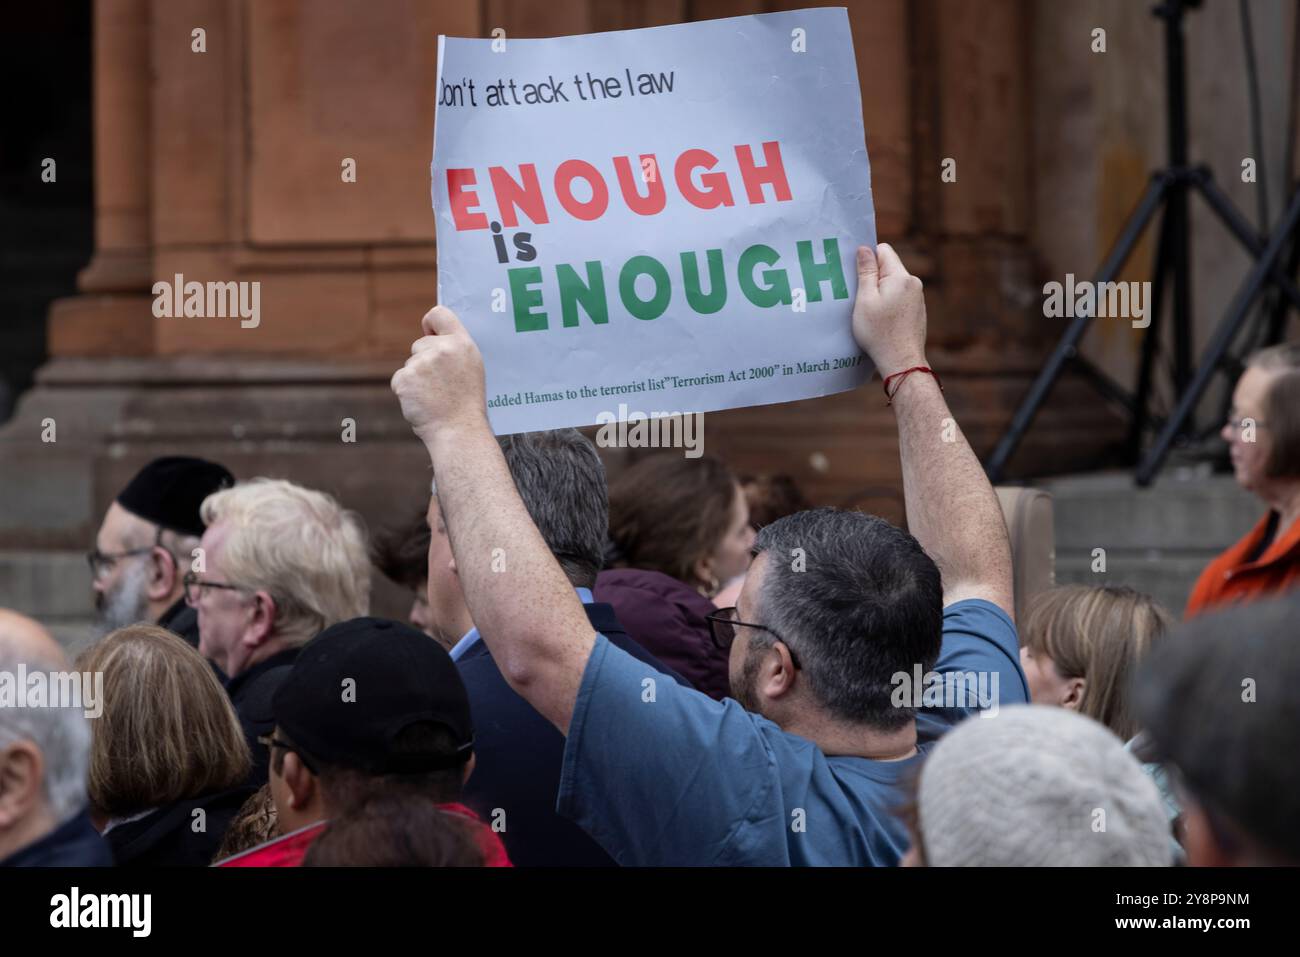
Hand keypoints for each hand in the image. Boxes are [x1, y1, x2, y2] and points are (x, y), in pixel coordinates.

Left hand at [391, 305, 487, 445]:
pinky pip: (400, 379)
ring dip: (416, 378)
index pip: (439, 314)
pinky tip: (423, 402)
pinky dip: (407, 391)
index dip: (430, 323)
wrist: (459, 431)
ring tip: (435, 396)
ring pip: (410, 364)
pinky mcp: (404, 378)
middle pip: (420, 344)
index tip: (430, 333)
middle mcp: (442, 349)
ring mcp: (421, 363)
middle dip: (424, 361)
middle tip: (441, 384)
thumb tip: (430, 337)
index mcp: (462, 344)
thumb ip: (454, 349)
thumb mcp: (471, 368)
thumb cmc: (466, 404)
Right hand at [851, 243, 927, 375]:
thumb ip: (866, 272)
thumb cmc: (879, 333)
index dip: (867, 258)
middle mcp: (913, 284)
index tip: (856, 273)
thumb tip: (864, 249)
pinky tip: (880, 320)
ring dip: (880, 292)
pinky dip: (888, 304)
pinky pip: (899, 298)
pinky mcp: (917, 311)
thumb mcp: (865, 300)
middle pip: (889, 268)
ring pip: (893, 284)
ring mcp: (918, 298)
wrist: (902, 361)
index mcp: (901, 277)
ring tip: (868, 311)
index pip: (883, 251)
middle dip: (872, 277)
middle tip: (858, 296)